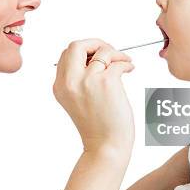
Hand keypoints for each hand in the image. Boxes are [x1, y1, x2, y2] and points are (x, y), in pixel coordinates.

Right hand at [53, 39, 134, 153]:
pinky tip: (129, 68)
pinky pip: (117, 61)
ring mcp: (87, 81)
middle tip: (109, 52)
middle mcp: (70, 82)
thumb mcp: (76, 100)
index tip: (97, 57)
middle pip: (76, 45)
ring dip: (116, 53)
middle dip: (95, 44)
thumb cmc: (97, 126)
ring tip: (124, 62)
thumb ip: (77, 79)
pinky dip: (126, 62)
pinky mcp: (106, 82)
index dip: (84, 51)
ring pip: (101, 51)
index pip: (66, 54)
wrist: (106, 146)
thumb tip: (96, 55)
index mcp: (60, 86)